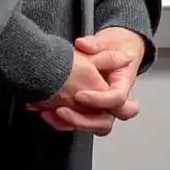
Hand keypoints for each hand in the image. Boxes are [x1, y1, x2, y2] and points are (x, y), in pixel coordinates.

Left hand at [29, 27, 145, 133]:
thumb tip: (83, 44)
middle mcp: (114, 101)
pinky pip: (78, 124)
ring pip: (91, 127)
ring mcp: (102, 108)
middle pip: (105, 122)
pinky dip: (61, 122)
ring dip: (70, 123)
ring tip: (50, 113)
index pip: (116, 99)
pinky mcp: (89, 111)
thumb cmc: (116, 47)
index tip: (78, 95)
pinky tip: (46, 112)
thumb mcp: (108, 41)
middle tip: (62, 110)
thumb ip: (95, 44)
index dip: (98, 100)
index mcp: (122, 84)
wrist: (121, 48)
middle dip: (83, 120)